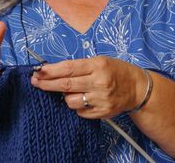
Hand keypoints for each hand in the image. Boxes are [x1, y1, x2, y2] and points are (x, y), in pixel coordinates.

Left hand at [31, 56, 146, 118]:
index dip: (50, 71)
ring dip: (65, 96)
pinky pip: (80, 111)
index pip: (68, 68)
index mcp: (98, 65)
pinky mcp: (102, 113)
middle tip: (36, 82)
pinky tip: (84, 98)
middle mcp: (99, 82)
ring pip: (70, 101)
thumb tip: (54, 72)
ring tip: (71, 91)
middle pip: (65, 85)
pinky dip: (77, 105)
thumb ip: (80, 66)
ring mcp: (101, 99)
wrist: (138, 88)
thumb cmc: (117, 71)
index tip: (38, 71)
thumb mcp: (100, 61)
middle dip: (47, 84)